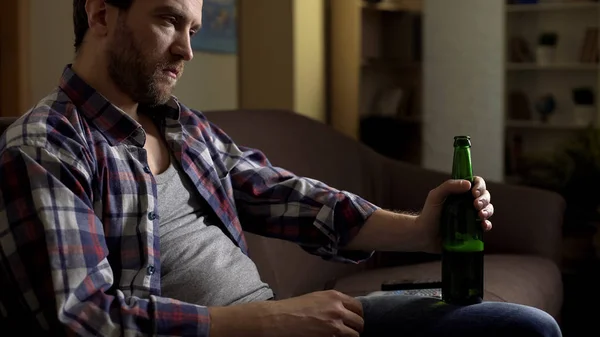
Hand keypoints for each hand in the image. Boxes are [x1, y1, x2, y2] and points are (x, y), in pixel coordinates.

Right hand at [209, 290, 363, 336]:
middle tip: (350, 331)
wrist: (280, 318)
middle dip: (356, 328)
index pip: (358, 307)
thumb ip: (333, 302)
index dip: (357, 315)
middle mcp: (338, 309)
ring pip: (354, 335)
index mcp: (335, 297)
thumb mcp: (316, 298)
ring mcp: (334, 325)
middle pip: (360, 322)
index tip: (355, 320)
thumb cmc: (294, 308)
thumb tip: (344, 309)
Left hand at [415, 176, 493, 253]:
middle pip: (485, 196)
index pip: (476, 183)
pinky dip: (487, 224)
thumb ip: (448, 186)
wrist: (425, 236)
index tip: (474, 193)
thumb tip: (468, 184)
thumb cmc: (429, 214)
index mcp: (460, 192)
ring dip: (487, 211)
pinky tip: (483, 225)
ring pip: (488, 209)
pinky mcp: (473, 229)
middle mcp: (468, 203)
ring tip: (480, 215)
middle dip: (484, 199)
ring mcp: (471, 216)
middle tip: (476, 205)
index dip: (479, 186)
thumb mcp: (435, 196)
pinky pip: (485, 225)